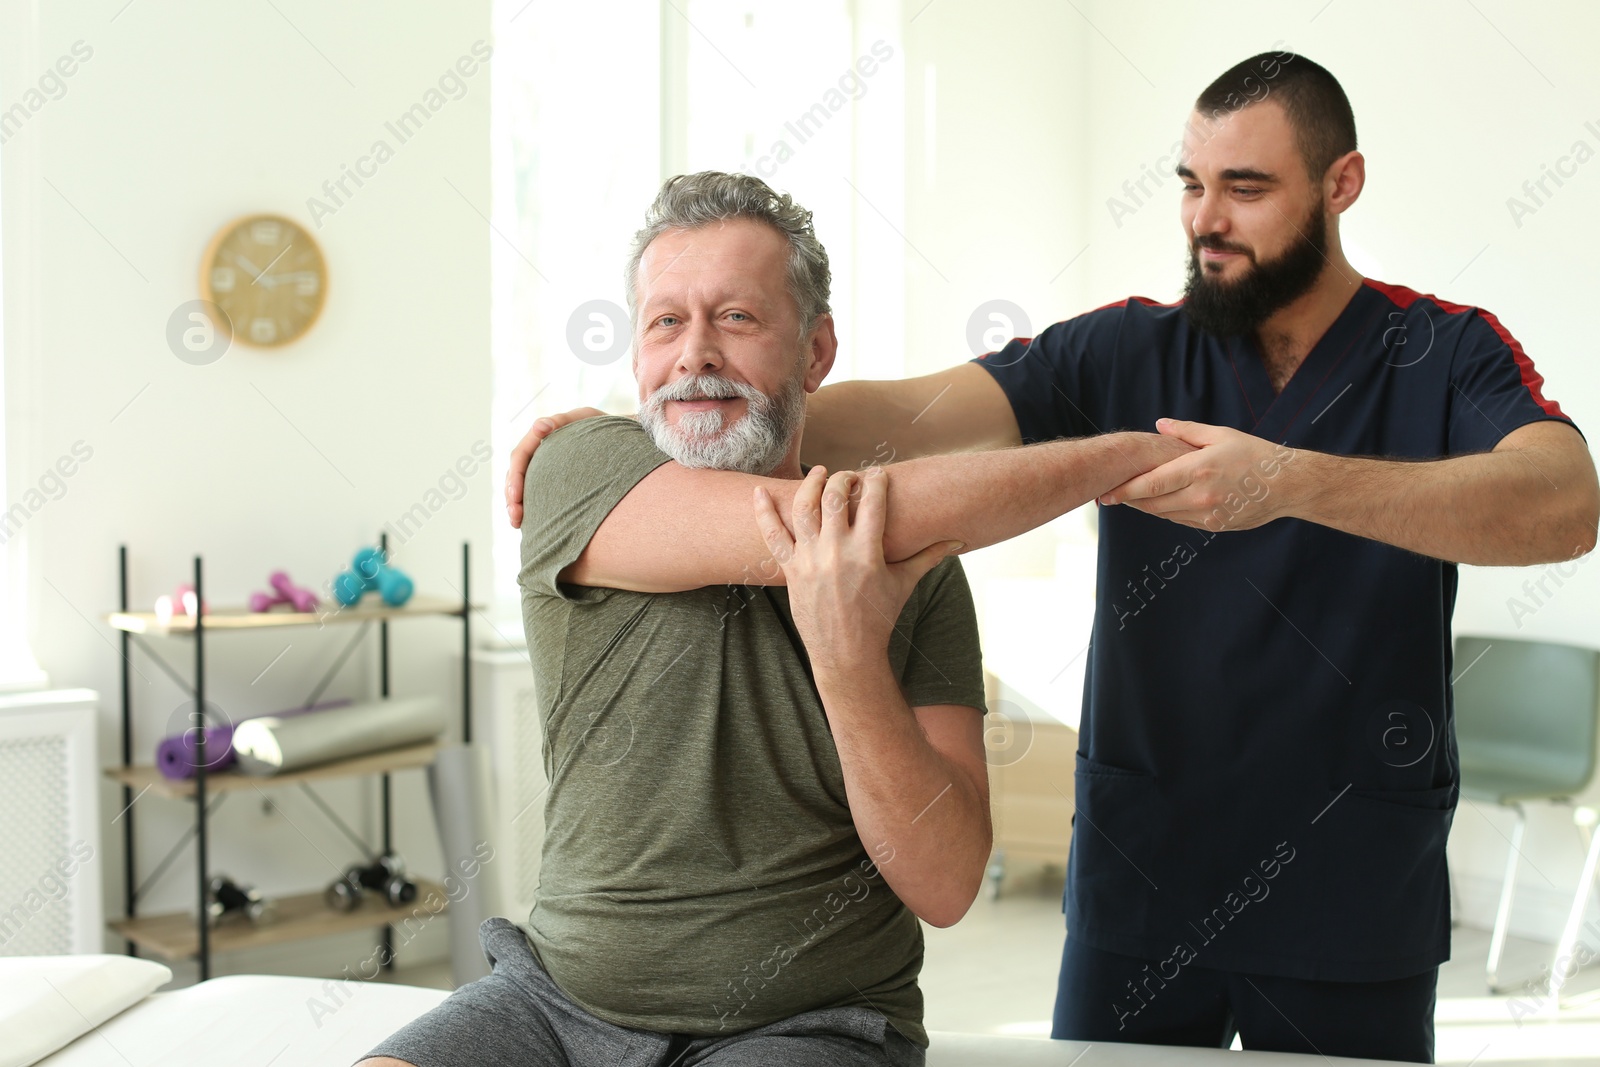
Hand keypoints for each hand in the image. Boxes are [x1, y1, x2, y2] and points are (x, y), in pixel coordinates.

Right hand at [505, 407, 609, 527]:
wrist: (622, 442)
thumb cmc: (605, 428)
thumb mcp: (587, 418)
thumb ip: (563, 421)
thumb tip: (540, 426)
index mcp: (542, 436)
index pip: (521, 454)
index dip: (515, 474)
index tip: (516, 493)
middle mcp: (537, 452)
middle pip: (516, 474)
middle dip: (511, 494)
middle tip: (515, 513)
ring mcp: (542, 467)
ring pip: (519, 486)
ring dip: (513, 505)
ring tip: (516, 522)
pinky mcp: (549, 482)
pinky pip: (531, 495)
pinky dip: (526, 509)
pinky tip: (523, 523)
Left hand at [753, 467, 960, 669]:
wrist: (847, 653)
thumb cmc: (879, 617)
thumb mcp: (904, 584)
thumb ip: (929, 557)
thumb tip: (958, 540)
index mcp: (867, 552)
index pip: (872, 501)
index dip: (876, 481)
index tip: (878, 473)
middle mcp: (836, 552)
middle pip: (834, 497)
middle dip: (843, 479)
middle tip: (849, 477)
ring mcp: (810, 560)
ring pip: (803, 508)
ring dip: (810, 485)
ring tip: (819, 473)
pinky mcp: (791, 570)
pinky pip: (773, 536)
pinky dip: (764, 512)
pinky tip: (759, 493)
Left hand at [1098, 419, 1298, 531]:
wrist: (1286, 485)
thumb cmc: (1254, 454)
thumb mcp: (1220, 435)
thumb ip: (1186, 431)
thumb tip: (1159, 425)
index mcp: (1199, 469)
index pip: (1151, 484)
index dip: (1125, 489)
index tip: (1106, 492)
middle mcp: (1200, 495)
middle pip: (1152, 503)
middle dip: (1128, 499)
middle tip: (1109, 495)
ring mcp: (1207, 514)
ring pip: (1164, 514)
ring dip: (1145, 507)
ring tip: (1129, 497)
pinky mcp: (1213, 525)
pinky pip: (1180, 520)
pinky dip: (1166, 512)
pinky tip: (1159, 502)